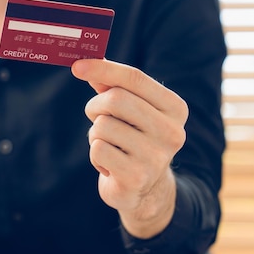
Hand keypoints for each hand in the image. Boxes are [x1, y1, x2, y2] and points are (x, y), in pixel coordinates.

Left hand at [71, 59, 187, 238]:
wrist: (144, 190)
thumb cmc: (133, 139)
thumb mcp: (129, 110)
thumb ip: (112, 85)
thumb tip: (89, 63)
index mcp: (175, 108)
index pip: (135, 78)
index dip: (103, 69)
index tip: (77, 66)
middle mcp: (172, 131)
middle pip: (116, 99)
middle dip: (96, 106)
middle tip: (96, 117)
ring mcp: (156, 156)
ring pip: (103, 125)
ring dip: (95, 133)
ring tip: (109, 145)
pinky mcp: (136, 177)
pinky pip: (98, 149)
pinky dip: (95, 155)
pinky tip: (109, 164)